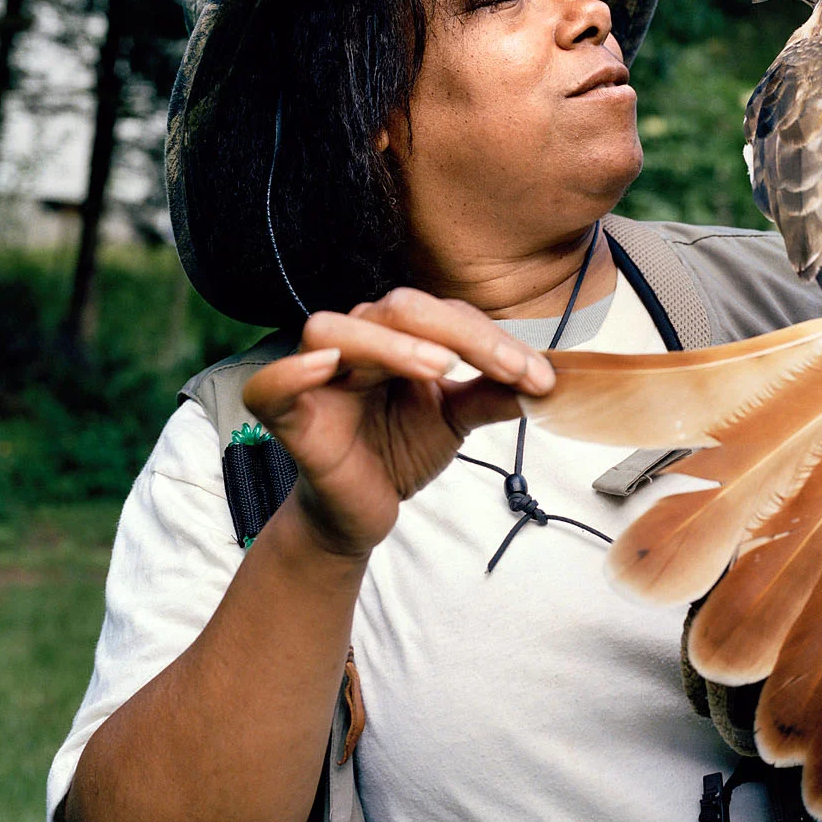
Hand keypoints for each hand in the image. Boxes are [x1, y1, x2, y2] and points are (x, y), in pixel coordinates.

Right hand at [242, 289, 551, 558]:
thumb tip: (549, 378)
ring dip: (390, 344)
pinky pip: (272, 384)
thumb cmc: (398, 451)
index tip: (540, 378)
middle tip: (505, 369)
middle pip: (397, 308)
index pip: (445, 315)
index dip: (494, 341)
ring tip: (438, 369)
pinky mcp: (287, 415)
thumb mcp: (457, 419)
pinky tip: (327, 368)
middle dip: (460, 334)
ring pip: (336, 330)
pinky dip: (293, 371)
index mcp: (396, 335)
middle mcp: (355, 341)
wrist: (361, 513)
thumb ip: (494, 393)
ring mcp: (316, 375)